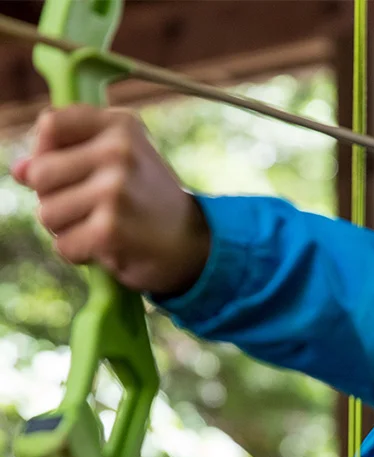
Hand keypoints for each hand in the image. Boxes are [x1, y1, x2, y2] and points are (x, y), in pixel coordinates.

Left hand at [12, 105, 209, 297]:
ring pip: (47, 212)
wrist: (195, 247)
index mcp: (120, 126)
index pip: (51, 125)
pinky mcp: (110, 229)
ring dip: (68, 229)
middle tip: (92, 209)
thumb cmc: (150, 204)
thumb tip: (18, 170)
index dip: (46, 154)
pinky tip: (108, 248)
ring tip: (103, 229)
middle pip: (40, 173)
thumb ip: (66, 158)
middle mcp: (118, 151)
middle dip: (55, 199)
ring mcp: (114, 190)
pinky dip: (81, 253)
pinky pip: (64, 244)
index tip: (69, 173)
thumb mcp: (119, 165)